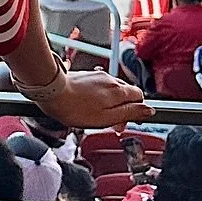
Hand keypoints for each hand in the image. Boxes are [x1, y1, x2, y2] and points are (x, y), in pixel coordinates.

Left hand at [36, 69, 152, 129]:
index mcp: (118, 90)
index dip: (138, 110)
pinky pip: (100, 87)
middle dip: (124, 109)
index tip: (129, 122)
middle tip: (112, 124)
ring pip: (113, 90)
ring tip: (99, 117)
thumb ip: (131, 112)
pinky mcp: (85, 76)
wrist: (51, 91)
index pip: (140, 96)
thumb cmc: (77, 108)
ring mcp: (97, 76)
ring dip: (112, 104)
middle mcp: (110, 79)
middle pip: (126, 93)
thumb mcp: (108, 117)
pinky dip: (100, 98)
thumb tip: (150, 110)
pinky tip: (89, 106)